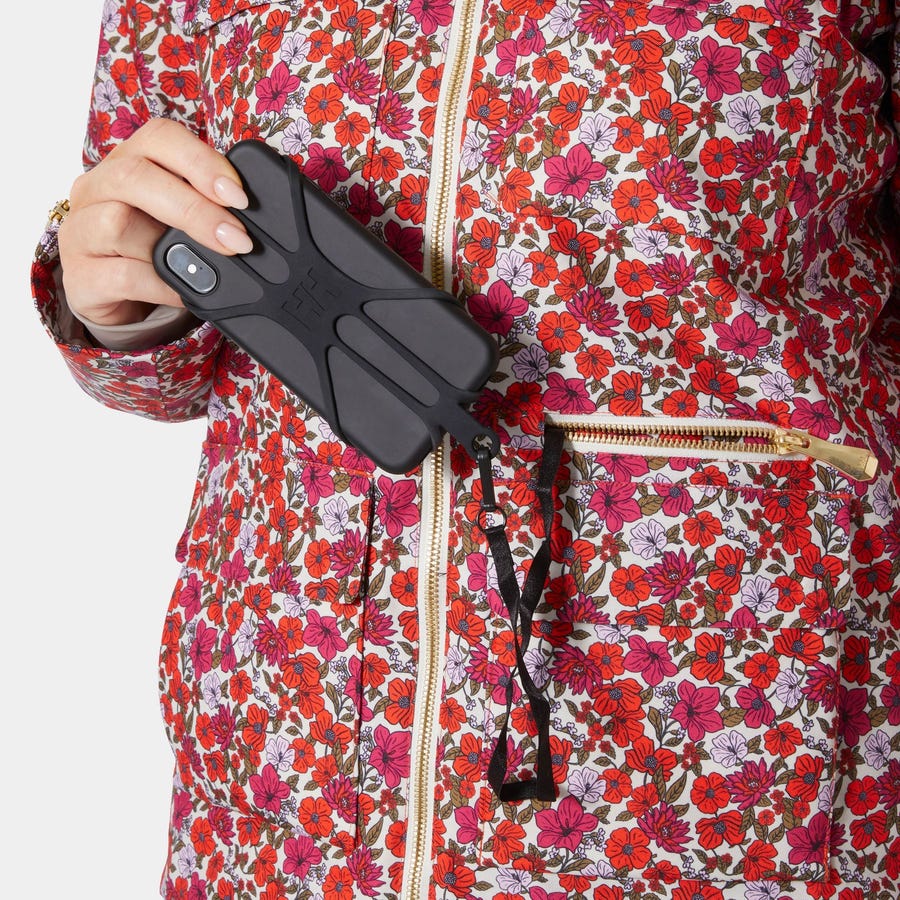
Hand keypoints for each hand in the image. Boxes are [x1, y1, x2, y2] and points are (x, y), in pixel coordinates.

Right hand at [58, 118, 251, 326]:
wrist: (110, 296)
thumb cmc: (150, 247)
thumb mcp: (176, 219)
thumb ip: (204, 207)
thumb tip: (250, 218)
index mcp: (127, 163)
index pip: (158, 137)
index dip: (201, 161)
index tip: (239, 196)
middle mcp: (97, 189)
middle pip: (135, 176)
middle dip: (194, 207)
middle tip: (237, 238)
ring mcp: (80, 232)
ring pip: (118, 222)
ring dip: (173, 245)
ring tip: (211, 267)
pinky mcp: (81, 276)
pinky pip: (122, 275)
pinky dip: (161, 285)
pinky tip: (186, 292)